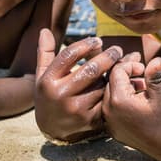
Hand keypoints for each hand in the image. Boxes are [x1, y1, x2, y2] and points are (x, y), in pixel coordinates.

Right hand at [34, 28, 122, 142]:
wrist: (52, 130)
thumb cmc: (48, 96)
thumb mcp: (42, 76)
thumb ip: (45, 53)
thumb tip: (45, 30)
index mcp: (48, 81)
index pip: (69, 55)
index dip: (86, 45)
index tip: (97, 40)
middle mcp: (61, 96)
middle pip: (91, 70)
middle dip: (108, 57)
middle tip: (117, 50)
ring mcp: (76, 110)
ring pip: (101, 85)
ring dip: (111, 74)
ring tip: (118, 66)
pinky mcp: (90, 120)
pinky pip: (107, 100)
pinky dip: (114, 90)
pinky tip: (118, 83)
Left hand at [103, 57, 160, 160]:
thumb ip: (155, 75)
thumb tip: (156, 58)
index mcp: (119, 100)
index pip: (117, 71)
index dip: (131, 65)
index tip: (144, 68)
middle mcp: (108, 111)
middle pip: (111, 81)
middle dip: (126, 73)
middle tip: (142, 69)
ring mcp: (108, 121)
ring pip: (110, 93)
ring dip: (124, 86)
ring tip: (142, 86)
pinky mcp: (111, 128)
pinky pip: (111, 106)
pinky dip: (121, 99)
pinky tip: (136, 98)